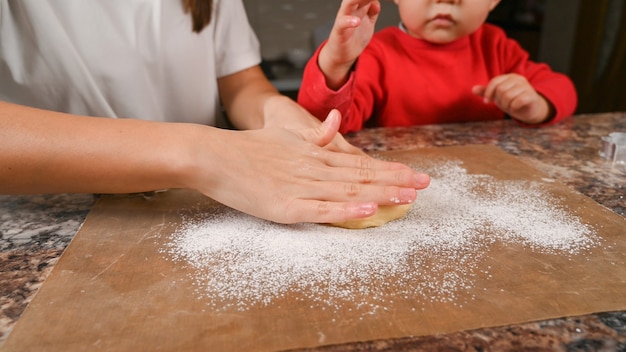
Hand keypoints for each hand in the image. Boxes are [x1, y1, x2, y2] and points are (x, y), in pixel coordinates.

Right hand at [193, 110, 429, 223]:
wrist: (212, 155)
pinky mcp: (284, 206)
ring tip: (407, 197)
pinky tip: (367, 209)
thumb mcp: (283, 136)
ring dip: (380, 194)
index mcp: (313, 155)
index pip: (359, 163)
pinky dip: (346, 209)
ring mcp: (299, 188)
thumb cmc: (247, 147)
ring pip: (347, 191)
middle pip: (361, 176)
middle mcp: (312, 170)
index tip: (413, 173)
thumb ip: (312, 135)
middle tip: (425, 186)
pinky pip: (320, 209)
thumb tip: (336, 122)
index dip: (388, 168)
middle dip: (395, 181)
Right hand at [318, 0, 380, 89]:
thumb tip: (376, 3)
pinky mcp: (339, 31)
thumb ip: (373, 11)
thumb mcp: (368, 22)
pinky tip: (356, 22)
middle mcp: (350, 9)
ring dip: (357, 0)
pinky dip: (348, 21)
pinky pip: (342, 24)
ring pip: (348, 4)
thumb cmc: (354, 36)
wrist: (342, 53)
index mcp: (358, 6)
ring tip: (369, 0)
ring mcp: (344, 19)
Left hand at [472, 74, 553, 123]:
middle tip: (505, 104)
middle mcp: (519, 79)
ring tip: (511, 105)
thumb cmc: (512, 100)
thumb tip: (472, 89)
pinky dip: (514, 107)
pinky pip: (517, 102)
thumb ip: (486, 92)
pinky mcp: (532, 95)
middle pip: (500, 90)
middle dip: (499, 100)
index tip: (486, 101)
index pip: (494, 82)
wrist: (529, 109)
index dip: (488, 93)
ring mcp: (526, 86)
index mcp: (509, 76)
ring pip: (508, 96)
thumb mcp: (497, 96)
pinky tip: (517, 107)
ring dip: (506, 105)